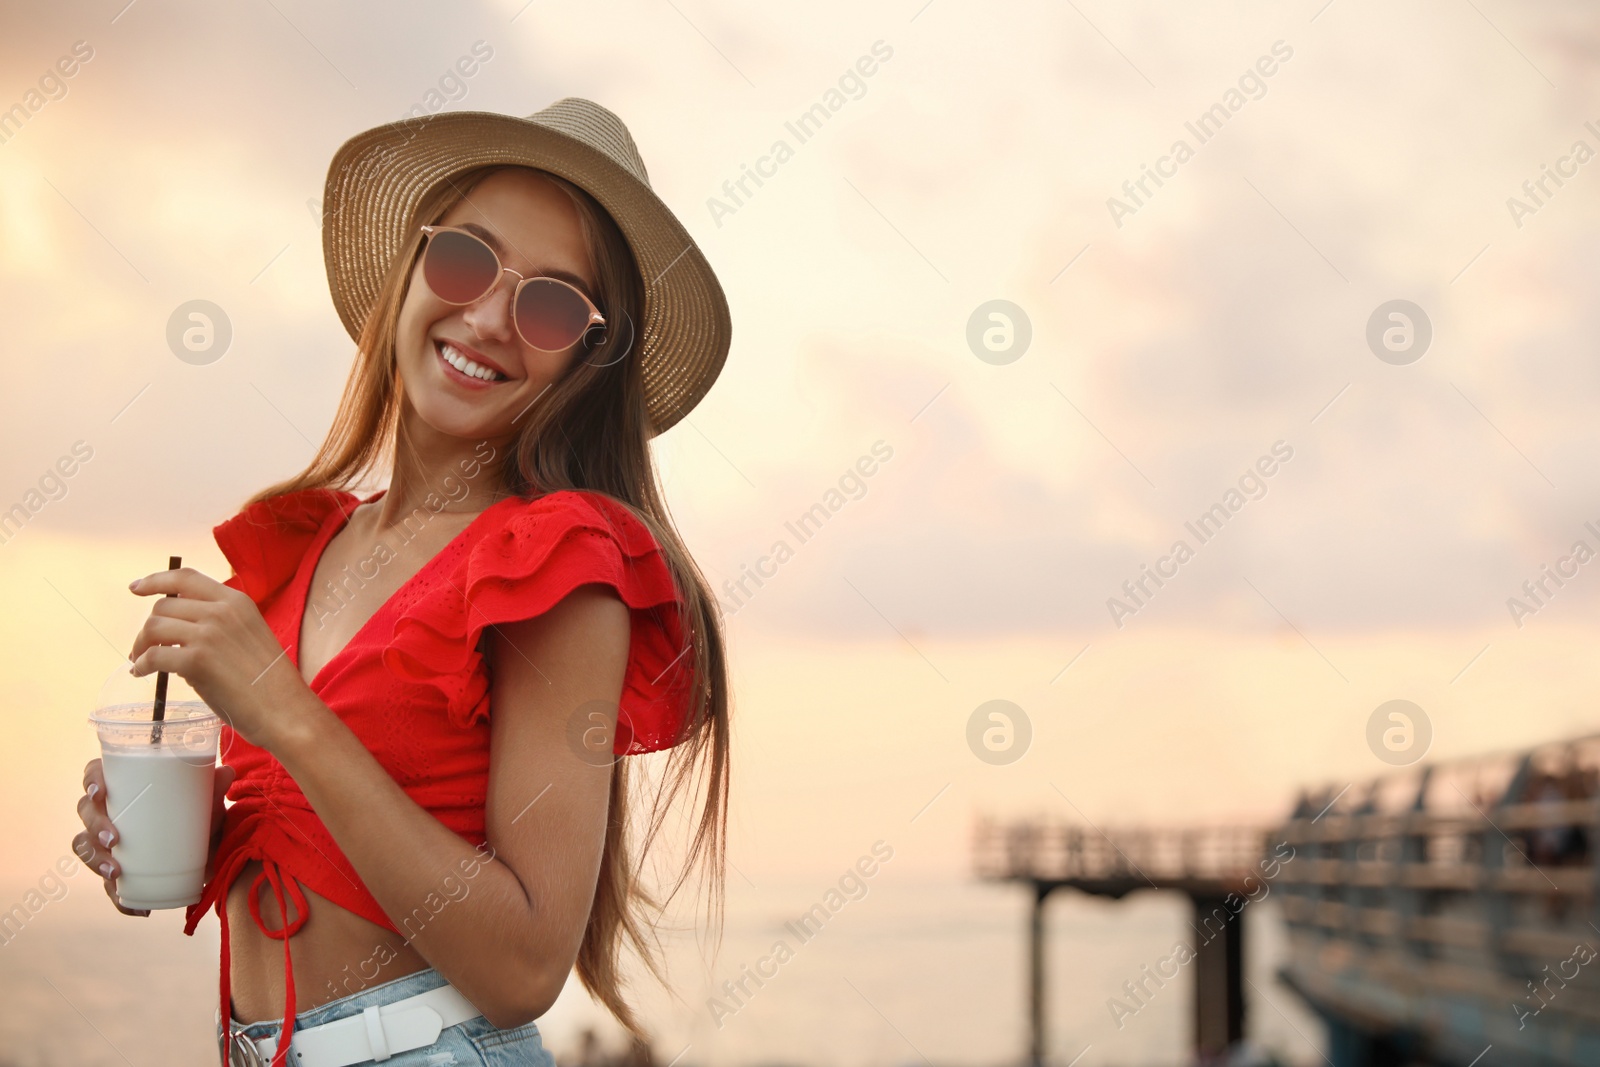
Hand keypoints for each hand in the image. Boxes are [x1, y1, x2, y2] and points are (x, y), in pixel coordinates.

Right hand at [74, 757, 237, 914]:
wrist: (211, 848)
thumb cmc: (200, 814)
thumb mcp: (207, 802)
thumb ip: (213, 788)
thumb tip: (226, 772)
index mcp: (125, 786)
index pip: (95, 775)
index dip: (91, 781)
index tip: (101, 793)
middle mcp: (111, 812)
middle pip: (86, 812)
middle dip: (94, 826)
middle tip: (114, 839)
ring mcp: (108, 843)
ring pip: (86, 847)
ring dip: (95, 861)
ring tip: (116, 872)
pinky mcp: (118, 871)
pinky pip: (108, 886)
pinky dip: (120, 898)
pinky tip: (138, 907)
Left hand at [128, 567, 311, 751]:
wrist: (284, 709)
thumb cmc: (269, 681)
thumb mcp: (248, 635)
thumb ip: (218, 625)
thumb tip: (177, 632)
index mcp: (237, 601)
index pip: (186, 578)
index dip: (156, 580)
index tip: (136, 588)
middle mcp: (221, 611)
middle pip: (164, 605)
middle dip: (148, 627)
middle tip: (144, 647)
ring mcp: (209, 634)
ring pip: (154, 627)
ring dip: (141, 644)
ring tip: (141, 662)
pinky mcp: (197, 660)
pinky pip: (154, 655)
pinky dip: (142, 665)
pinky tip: (142, 673)